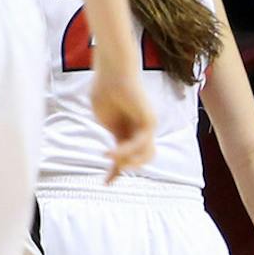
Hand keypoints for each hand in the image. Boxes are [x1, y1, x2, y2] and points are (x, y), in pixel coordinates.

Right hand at [90, 63, 155, 180]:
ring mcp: (147, 126)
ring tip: (111, 157)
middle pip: (140, 159)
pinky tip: (111, 152)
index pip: (126, 156)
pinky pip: (140, 145)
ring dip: (128, 162)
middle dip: (124, 168)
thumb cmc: (105, 89)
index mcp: (127, 130)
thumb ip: (111, 135)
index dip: (116, 171)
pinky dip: (126, 152)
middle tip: (110, 169)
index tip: (105, 184)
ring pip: (146, 156)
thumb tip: (116, 153)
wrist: (112, 70)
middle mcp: (140, 130)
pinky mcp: (149, 121)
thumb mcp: (104, 118)